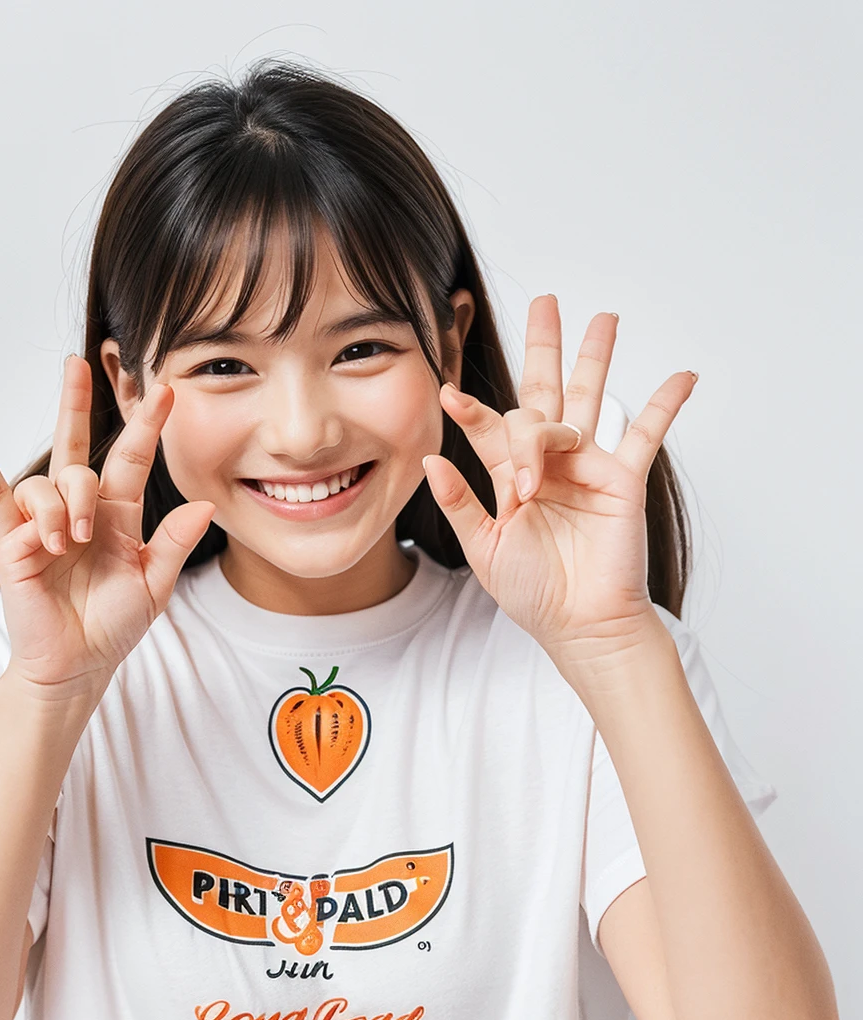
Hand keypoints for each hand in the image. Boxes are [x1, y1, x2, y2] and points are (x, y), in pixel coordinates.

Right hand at [0, 355, 214, 695]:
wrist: (78, 663)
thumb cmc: (116, 623)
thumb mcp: (156, 583)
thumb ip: (175, 543)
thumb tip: (206, 506)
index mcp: (118, 514)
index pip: (132, 459)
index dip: (148, 425)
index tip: (166, 390)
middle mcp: (79, 508)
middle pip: (76, 445)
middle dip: (75, 402)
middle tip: (77, 364)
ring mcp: (42, 521)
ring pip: (48, 484)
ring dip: (60, 508)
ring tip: (66, 543)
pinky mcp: (10, 540)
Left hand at [423, 295, 694, 670]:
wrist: (580, 624)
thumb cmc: (533, 591)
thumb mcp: (484, 548)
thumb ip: (460, 503)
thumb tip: (431, 461)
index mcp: (512, 474)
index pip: (493, 428)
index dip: (472, 412)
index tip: (450, 396)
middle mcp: (549, 461)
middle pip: (544, 392)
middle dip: (544, 348)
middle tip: (545, 303)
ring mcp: (588, 466)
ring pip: (591, 399)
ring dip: (597, 358)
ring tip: (605, 318)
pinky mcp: (623, 479)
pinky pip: (646, 433)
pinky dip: (664, 404)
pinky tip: (682, 376)